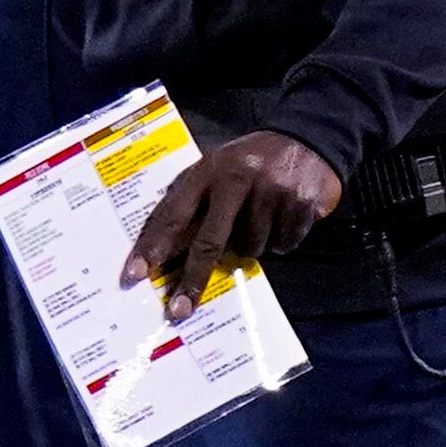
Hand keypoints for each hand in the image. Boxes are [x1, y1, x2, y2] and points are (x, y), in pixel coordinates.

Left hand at [124, 131, 343, 316]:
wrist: (310, 136)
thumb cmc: (249, 161)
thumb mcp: (215, 168)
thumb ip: (193, 202)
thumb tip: (164, 252)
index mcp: (207, 171)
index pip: (173, 214)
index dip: (153, 247)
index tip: (135, 274)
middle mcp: (237, 179)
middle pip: (209, 242)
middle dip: (192, 280)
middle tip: (178, 310)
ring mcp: (272, 191)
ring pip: (248, 249)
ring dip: (248, 248)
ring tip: (257, 221)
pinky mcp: (303, 203)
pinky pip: (282, 245)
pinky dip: (279, 241)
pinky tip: (281, 219)